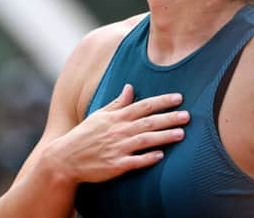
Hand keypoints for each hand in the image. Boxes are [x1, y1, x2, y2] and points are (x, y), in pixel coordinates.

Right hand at [48, 84, 189, 183]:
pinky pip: (135, 161)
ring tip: (181, 134)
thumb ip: (117, 103)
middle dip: (169, 118)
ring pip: (145, 140)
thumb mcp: (99, 115)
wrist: (66, 158)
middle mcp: (119, 131)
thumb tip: (130, 87)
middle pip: (149, 122)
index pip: (143, 105)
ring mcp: (118, 148)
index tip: (179, 97)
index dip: (162, 101)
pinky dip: (148, 158)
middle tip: (188, 115)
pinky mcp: (116, 165)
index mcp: (116, 117)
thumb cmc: (84, 135)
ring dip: (164, 136)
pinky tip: (161, 156)